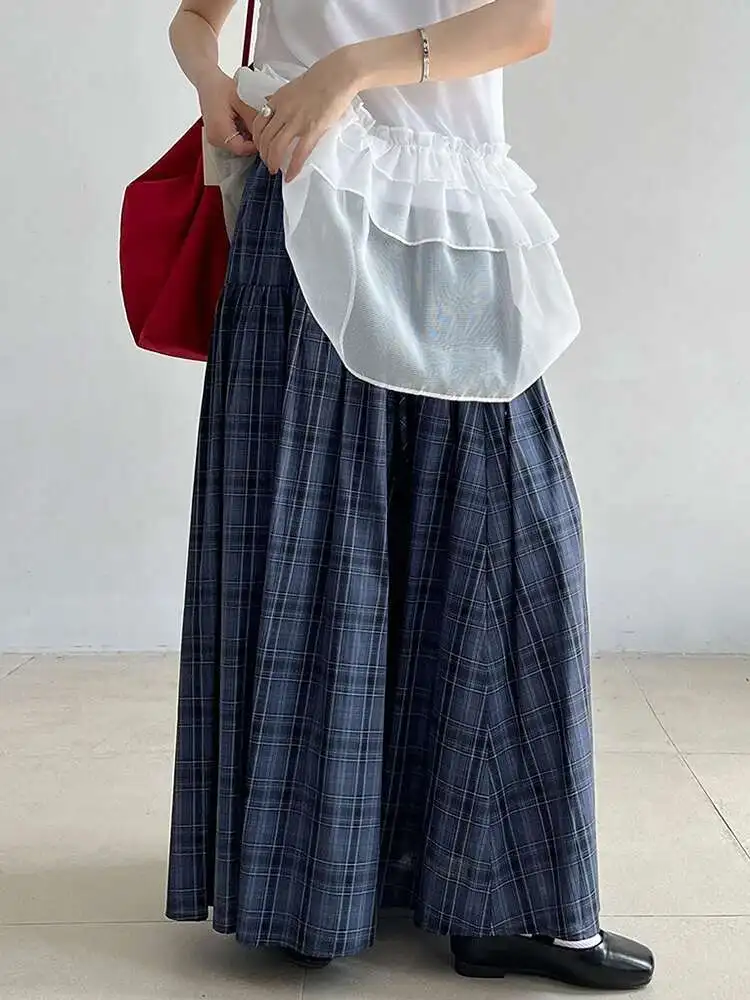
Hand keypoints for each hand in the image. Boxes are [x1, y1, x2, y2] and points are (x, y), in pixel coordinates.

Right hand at [198, 69, 257, 155]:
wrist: (208, 82)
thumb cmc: (222, 88)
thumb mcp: (242, 101)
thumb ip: (254, 120)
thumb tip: (267, 134)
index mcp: (219, 130)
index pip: (243, 149)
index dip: (256, 143)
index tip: (265, 133)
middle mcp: (214, 138)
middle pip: (241, 150)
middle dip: (252, 140)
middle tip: (259, 125)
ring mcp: (214, 139)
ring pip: (238, 147)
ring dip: (247, 137)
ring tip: (248, 120)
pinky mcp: (216, 137)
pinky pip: (233, 142)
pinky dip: (241, 135)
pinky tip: (242, 122)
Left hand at [253, 48, 360, 181]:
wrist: (338, 75)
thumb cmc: (320, 79)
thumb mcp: (293, 87)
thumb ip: (282, 100)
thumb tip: (273, 106)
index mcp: (278, 100)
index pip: (258, 123)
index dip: (256, 140)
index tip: (261, 148)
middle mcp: (283, 111)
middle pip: (265, 138)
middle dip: (263, 155)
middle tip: (268, 163)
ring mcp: (297, 121)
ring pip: (276, 147)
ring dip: (273, 162)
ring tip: (275, 171)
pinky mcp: (312, 129)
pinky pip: (298, 153)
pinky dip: (293, 167)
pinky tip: (291, 176)